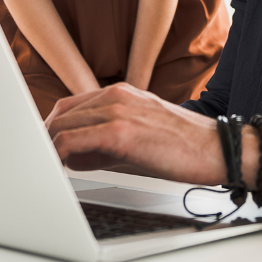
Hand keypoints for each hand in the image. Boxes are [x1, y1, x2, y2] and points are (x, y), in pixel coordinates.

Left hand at [46, 83, 225, 183]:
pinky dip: (60, 155)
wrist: (217, 148)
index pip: (70, 106)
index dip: (54, 128)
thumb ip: (104, 142)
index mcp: (120, 92)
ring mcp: (117, 111)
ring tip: (50, 168)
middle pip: (61, 114)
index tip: (47, 147)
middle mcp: (116, 95)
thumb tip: (73, 157)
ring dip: (50, 148)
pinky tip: (63, 168)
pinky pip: (73, 142)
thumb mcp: (139, 133)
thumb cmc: (184, 144)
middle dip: (47, 139)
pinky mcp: (120, 132)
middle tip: (43, 161)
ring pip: (62, 126)